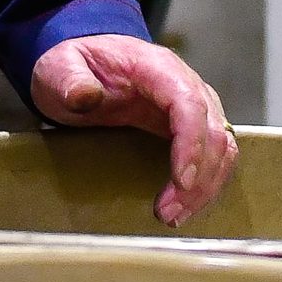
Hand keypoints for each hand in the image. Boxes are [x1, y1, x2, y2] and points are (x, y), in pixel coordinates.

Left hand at [29, 35, 239, 225]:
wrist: (83, 65)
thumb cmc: (75, 64)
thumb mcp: (60, 67)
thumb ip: (70, 78)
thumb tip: (84, 95)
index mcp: (156, 67)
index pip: (189, 102)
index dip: (191, 142)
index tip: (182, 180)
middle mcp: (184, 83)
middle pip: (212, 130)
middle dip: (199, 176)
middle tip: (169, 212)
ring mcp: (193, 104)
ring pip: (221, 146)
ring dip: (205, 185)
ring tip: (174, 216)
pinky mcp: (190, 125)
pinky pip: (213, 153)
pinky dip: (205, 182)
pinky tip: (184, 205)